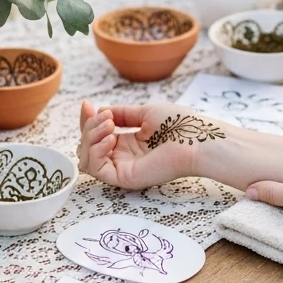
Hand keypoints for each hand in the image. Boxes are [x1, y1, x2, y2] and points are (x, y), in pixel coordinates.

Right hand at [78, 101, 209, 190]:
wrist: (196, 138)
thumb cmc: (180, 124)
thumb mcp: (145, 113)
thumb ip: (121, 114)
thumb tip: (100, 111)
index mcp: (128, 143)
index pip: (96, 135)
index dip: (87, 120)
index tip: (87, 104)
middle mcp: (123, 157)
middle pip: (87, 146)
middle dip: (88, 126)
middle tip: (105, 116)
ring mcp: (123, 168)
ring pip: (86, 158)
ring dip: (90, 137)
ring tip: (109, 126)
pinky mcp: (125, 178)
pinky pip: (96, 169)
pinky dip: (95, 150)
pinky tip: (111, 137)